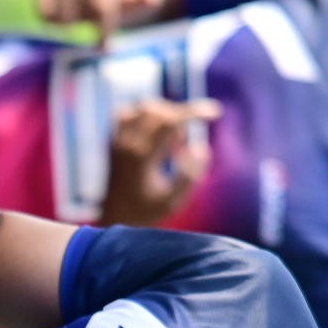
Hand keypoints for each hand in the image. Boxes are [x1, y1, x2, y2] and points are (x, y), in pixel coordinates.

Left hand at [97, 97, 218, 224]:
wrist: (113, 219)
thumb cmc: (145, 213)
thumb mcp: (173, 202)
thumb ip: (190, 176)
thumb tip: (201, 147)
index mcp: (142, 158)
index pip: (170, 123)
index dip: (195, 113)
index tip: (215, 112)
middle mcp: (127, 144)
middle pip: (158, 111)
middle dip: (181, 115)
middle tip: (189, 137)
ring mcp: (117, 141)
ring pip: (142, 108)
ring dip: (164, 113)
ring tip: (173, 138)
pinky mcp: (112, 141)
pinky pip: (127, 114)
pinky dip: (145, 115)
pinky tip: (156, 133)